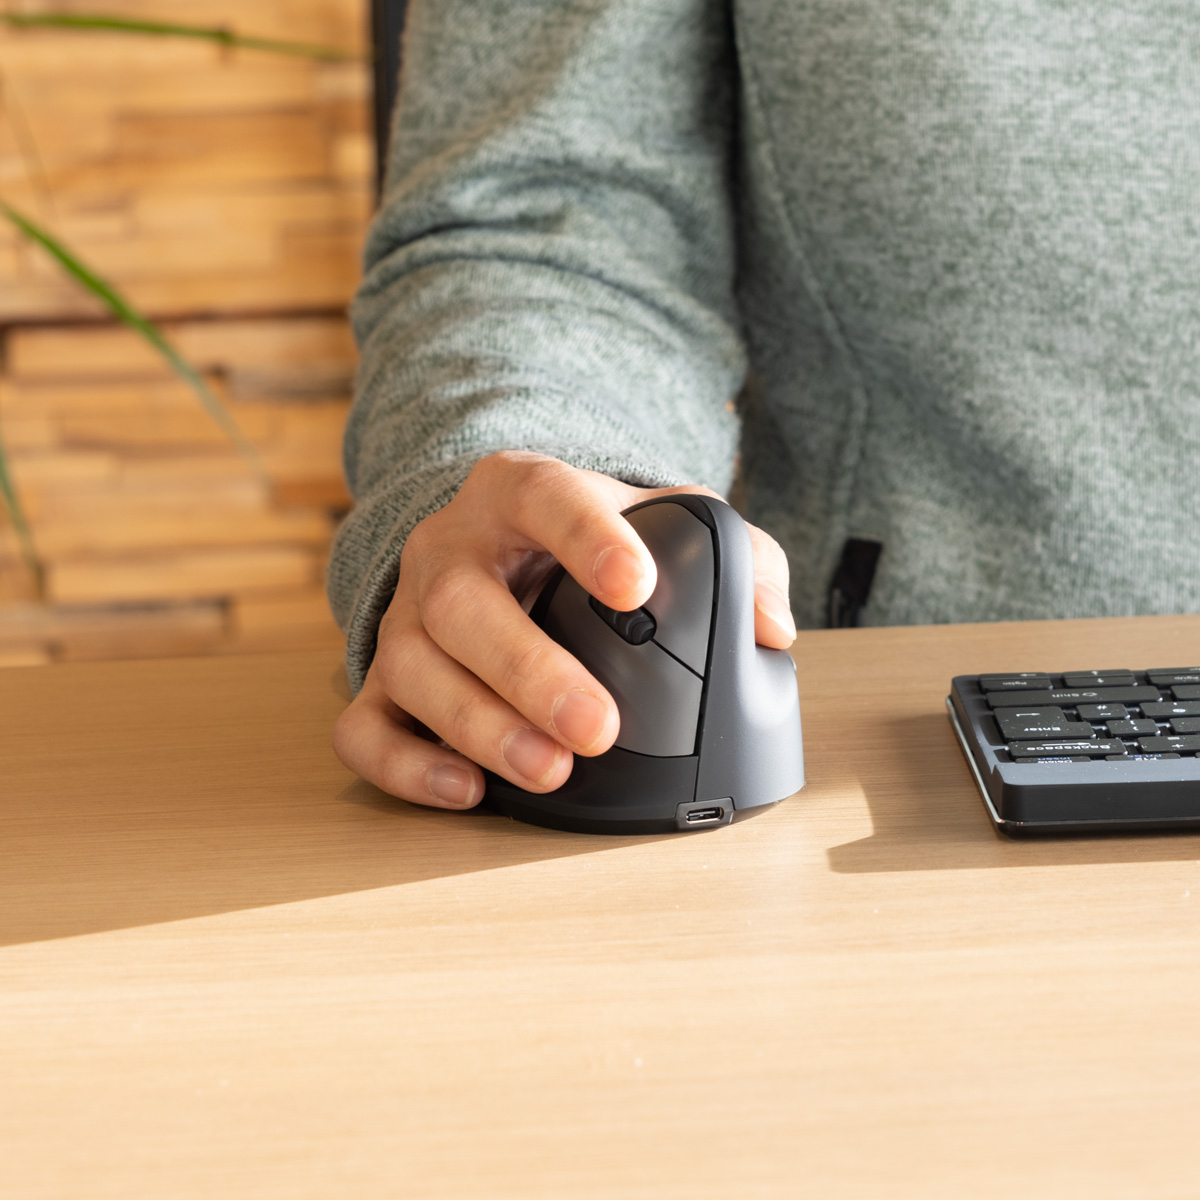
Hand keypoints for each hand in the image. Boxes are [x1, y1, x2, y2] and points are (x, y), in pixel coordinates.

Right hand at [333, 451, 795, 809]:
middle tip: (597, 725)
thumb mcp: (665, 520)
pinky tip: (466, 791)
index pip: (544, 497)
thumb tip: (770, 629)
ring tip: (549, 771)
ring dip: (478, 725)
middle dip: (528, 670)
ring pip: (414, 668)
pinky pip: (365, 726)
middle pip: (463, 604)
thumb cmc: (592, 540)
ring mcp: (407, 616)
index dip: (585, 537)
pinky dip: (405, 765)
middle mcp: (450, 551)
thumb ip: (734, 557)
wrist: (504, 543)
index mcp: (518, 492)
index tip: (636, 586)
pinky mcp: (385, 679)